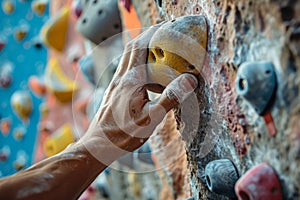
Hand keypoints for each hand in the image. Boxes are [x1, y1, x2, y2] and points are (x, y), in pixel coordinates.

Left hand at [78, 24, 198, 165]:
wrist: (98, 145)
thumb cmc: (123, 135)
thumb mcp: (151, 119)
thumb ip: (170, 98)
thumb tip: (189, 80)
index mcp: (130, 82)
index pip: (140, 48)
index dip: (152, 34)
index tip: (165, 26)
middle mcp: (120, 79)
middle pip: (131, 48)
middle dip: (146, 36)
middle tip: (162, 33)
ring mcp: (115, 84)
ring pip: (127, 58)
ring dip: (141, 49)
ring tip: (157, 50)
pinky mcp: (114, 91)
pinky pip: (126, 70)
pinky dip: (137, 63)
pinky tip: (147, 75)